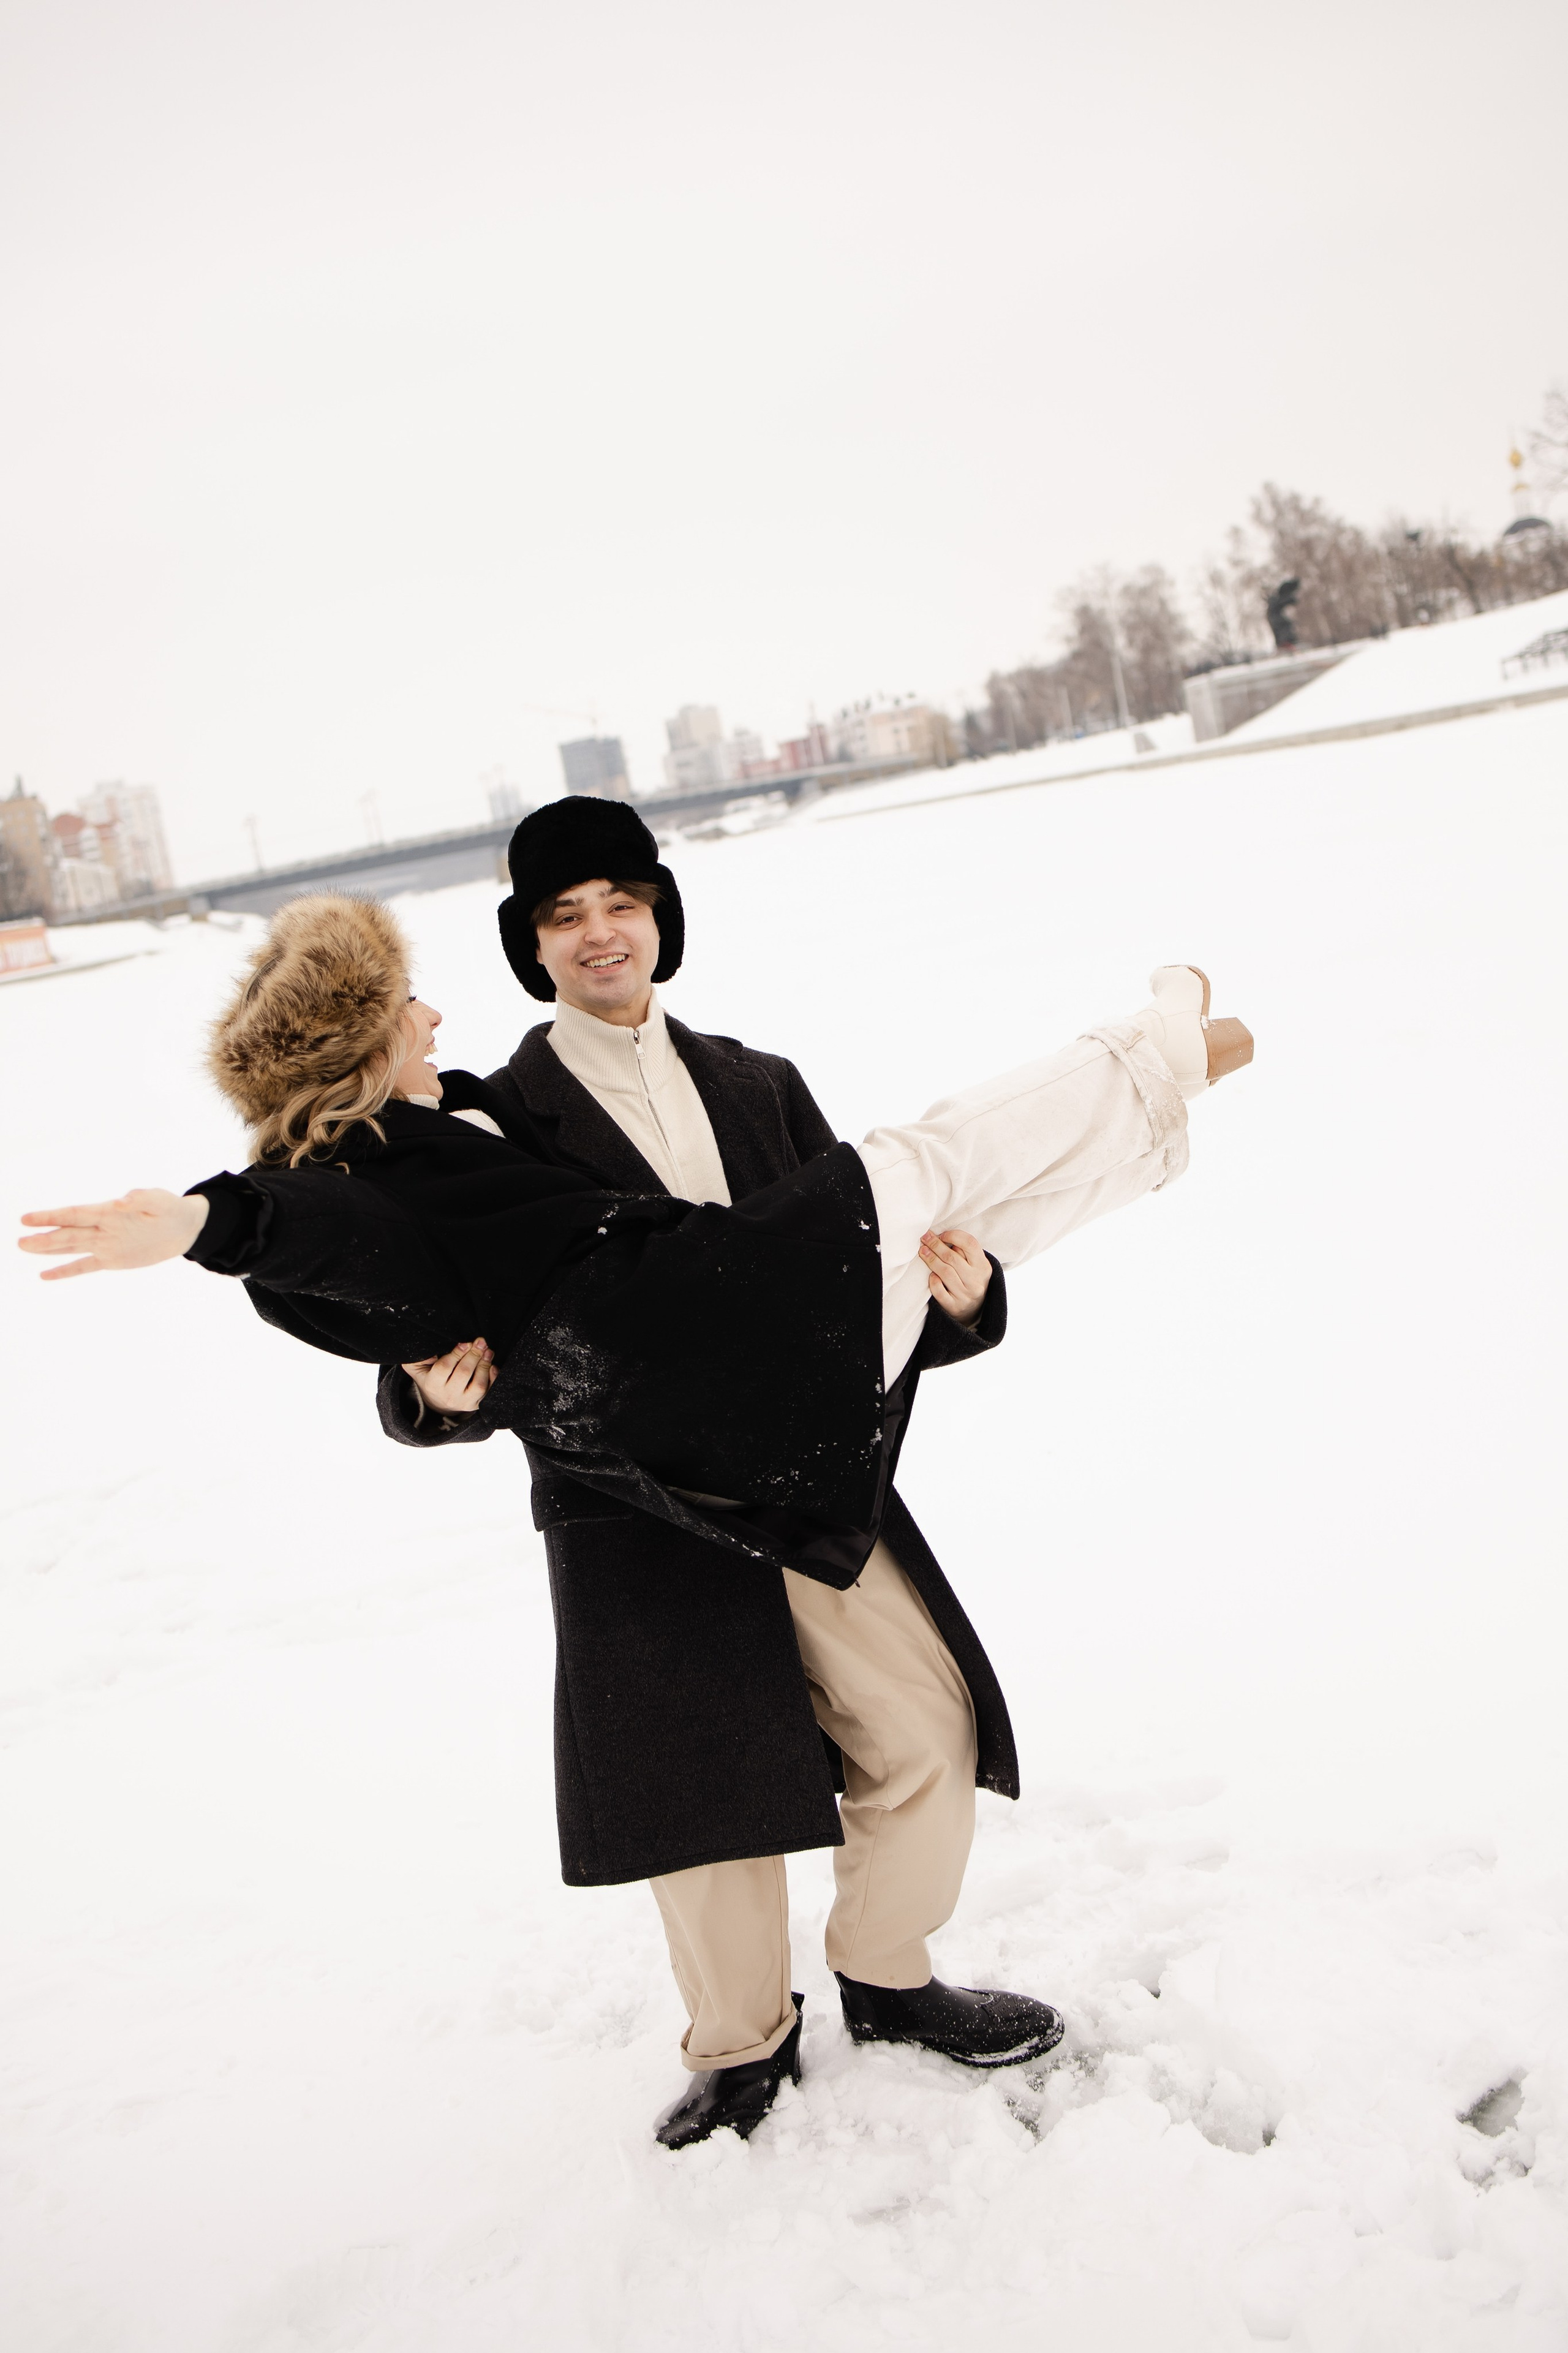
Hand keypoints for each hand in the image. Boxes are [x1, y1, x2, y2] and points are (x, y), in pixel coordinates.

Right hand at [18, 1188, 209, 1278]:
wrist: (183, 1228)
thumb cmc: (170, 1208)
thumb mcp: (161, 1201)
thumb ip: (142, 1199)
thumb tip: (122, 1200)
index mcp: (109, 1212)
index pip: (75, 1214)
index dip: (51, 1217)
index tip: (27, 1219)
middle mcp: (102, 1228)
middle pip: (68, 1233)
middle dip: (44, 1237)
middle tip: (19, 1240)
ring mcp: (105, 1244)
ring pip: (71, 1247)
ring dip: (48, 1250)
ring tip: (24, 1248)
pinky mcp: (112, 1259)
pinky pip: (85, 1266)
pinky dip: (66, 1271)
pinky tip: (46, 1275)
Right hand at [402, 1336, 494, 1413]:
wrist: (439, 1403)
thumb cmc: (430, 1378)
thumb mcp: (418, 1369)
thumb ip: (417, 1357)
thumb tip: (429, 1348)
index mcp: (432, 1384)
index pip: (444, 1367)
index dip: (457, 1353)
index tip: (465, 1342)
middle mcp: (448, 1395)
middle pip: (463, 1374)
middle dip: (474, 1355)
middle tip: (481, 1342)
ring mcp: (464, 1401)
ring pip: (478, 1385)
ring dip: (485, 1365)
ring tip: (488, 1351)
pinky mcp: (477, 1404)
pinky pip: (489, 1393)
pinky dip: (493, 1379)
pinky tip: (492, 1366)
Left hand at [918, 1228, 990, 1327]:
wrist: (973, 1310)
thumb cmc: (970, 1280)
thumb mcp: (974, 1265)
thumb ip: (963, 1252)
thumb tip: (940, 1237)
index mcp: (983, 1266)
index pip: (970, 1244)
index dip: (954, 1236)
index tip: (942, 1235)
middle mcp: (976, 1281)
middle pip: (952, 1257)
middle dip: (935, 1245)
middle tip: (924, 1238)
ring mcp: (965, 1295)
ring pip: (945, 1272)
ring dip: (931, 1259)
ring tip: (923, 1251)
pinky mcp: (954, 1306)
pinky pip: (939, 1291)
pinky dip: (933, 1281)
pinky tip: (930, 1274)